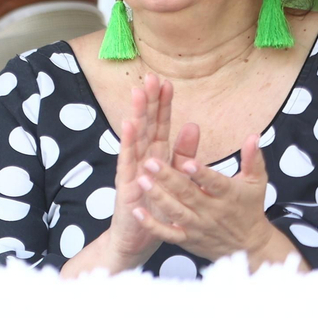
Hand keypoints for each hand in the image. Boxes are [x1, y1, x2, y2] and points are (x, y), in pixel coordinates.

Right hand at [105, 74, 193, 270]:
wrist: (136, 238)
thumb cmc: (156, 208)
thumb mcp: (175, 177)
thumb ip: (183, 153)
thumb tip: (193, 125)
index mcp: (155, 157)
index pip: (159, 126)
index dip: (162, 105)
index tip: (166, 82)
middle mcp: (140, 160)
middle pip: (146, 127)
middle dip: (148, 103)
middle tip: (149, 78)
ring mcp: (131, 172)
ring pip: (135, 140)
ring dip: (136, 116)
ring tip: (137, 96)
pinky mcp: (125, 186)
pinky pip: (127, 162)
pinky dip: (128, 144)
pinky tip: (128, 127)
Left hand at [132, 135, 298, 267]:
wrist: (248, 246)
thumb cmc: (249, 208)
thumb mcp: (255, 182)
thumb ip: (252, 159)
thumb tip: (253, 136)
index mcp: (228, 194)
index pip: (215, 182)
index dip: (202, 174)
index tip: (188, 162)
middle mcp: (211, 210)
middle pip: (188, 194)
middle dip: (169, 178)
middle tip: (150, 162)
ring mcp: (197, 225)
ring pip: (176, 212)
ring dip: (158, 197)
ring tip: (142, 181)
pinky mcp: (186, 238)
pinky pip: (167, 233)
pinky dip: (152, 225)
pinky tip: (138, 212)